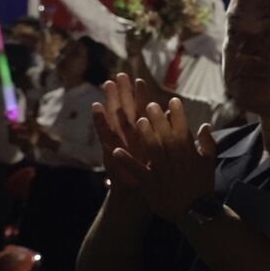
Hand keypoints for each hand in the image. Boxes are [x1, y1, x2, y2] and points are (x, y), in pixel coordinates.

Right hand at [93, 74, 156, 191]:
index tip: (139, 79)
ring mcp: (119, 142)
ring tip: (108, 84)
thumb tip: (173, 113)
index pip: (142, 112)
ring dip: (111, 100)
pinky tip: (96, 107)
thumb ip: (165, 131)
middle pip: (126, 110)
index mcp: (144, 135)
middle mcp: (129, 136)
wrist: (137, 195)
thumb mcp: (161, 150)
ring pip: (114, 118)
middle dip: (123, 93)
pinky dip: (100, 120)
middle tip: (120, 75)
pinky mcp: (109, 150)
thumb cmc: (152, 172)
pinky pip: (104, 134)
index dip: (141, 97)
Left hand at [128, 95, 216, 221]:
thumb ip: (207, 143)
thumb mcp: (209, 163)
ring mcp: (162, 171)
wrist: (196, 212)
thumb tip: (205, 125)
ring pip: (153, 149)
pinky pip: (137, 171)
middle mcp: (176, 159)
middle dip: (158, 119)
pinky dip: (126, 161)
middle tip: (149, 104)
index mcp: (189, 153)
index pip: (183, 128)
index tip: (173, 100)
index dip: (178, 114)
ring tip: (138, 121)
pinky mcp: (150, 184)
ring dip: (145, 135)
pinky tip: (115, 151)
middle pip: (166, 135)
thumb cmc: (202, 186)